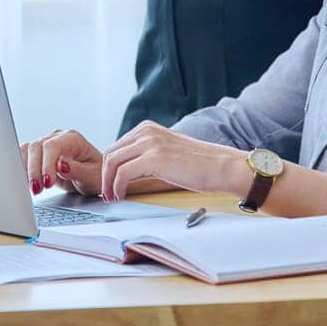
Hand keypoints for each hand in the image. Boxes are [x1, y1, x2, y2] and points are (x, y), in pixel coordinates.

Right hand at [20, 128, 103, 195]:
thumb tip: (60, 164)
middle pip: (36, 147)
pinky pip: (24, 157)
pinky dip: (23, 169)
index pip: (52, 146)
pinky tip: (27, 183)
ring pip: (27, 150)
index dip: (46, 165)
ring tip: (33, 188)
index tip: (48, 183)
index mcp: (72, 139)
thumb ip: (77, 170)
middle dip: (34, 170)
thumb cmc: (96, 175)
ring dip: (26, 170)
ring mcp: (46, 143)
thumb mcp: (92, 177)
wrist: (94, 177)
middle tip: (38, 190)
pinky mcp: (39, 153)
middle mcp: (57, 138)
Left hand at [100, 121, 246, 200]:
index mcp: (148, 128)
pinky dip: (116, 186)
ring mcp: (149, 142)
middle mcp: (146, 131)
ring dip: (108, 182)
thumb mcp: (167, 152)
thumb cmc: (199, 165)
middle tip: (108, 194)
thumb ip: (147, 155)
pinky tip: (121, 196)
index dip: (109, 168)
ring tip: (113, 197)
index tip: (110, 185)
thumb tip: (126, 172)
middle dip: (105, 175)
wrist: (221, 166)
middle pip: (110, 153)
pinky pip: (122, 173)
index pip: (117, 147)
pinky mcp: (153, 158)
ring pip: (112, 162)